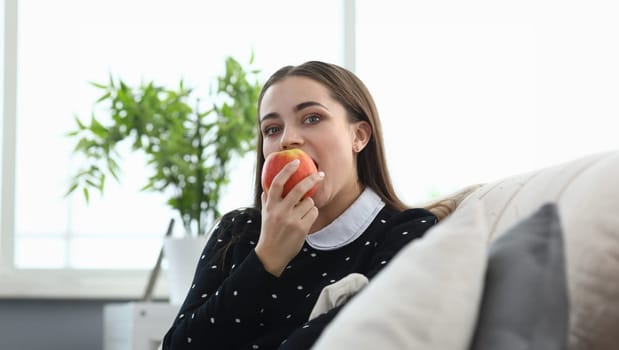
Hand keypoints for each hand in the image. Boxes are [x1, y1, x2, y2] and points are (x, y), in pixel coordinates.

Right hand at [255, 160, 324, 275]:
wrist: (271, 255)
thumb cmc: (269, 232)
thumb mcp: (265, 215)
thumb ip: (267, 201)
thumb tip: (266, 188)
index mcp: (271, 205)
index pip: (278, 183)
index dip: (287, 170)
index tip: (296, 161)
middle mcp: (280, 211)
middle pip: (299, 189)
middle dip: (312, 179)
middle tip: (320, 174)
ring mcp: (292, 220)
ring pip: (309, 202)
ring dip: (310, 204)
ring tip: (303, 212)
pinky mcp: (302, 228)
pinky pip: (313, 213)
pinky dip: (312, 213)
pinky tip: (305, 220)